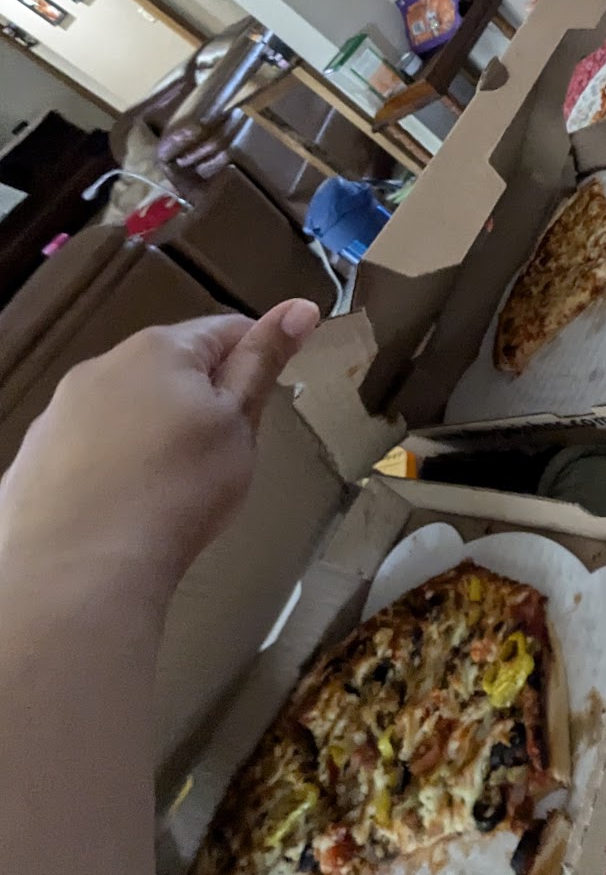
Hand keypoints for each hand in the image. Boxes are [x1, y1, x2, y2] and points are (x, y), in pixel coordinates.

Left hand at [0, 301, 318, 605]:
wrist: (82, 568)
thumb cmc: (181, 488)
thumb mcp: (239, 424)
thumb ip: (264, 362)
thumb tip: (301, 306)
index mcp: (160, 348)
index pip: (225, 329)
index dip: (257, 358)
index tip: (268, 403)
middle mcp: (103, 365)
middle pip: (171, 367)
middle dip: (203, 398)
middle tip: (225, 454)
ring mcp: (59, 411)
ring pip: (128, 406)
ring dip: (155, 428)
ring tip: (172, 486)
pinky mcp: (34, 456)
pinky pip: (89, 446)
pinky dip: (113, 462)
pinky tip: (125, 505)